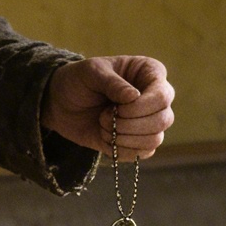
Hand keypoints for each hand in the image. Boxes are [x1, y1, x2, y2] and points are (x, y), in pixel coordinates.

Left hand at [44, 55, 174, 157]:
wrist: (61, 103)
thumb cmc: (79, 80)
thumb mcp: (91, 72)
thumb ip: (112, 82)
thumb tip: (134, 96)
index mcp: (150, 73)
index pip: (163, 96)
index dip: (141, 107)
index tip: (115, 106)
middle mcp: (155, 97)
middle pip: (164, 120)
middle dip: (130, 124)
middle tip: (105, 116)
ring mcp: (149, 120)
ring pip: (155, 139)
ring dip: (124, 137)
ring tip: (103, 125)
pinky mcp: (139, 140)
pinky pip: (143, 153)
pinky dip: (121, 149)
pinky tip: (105, 137)